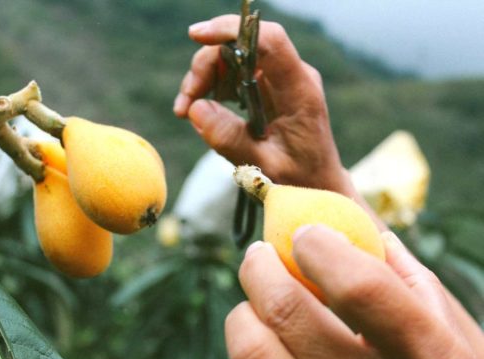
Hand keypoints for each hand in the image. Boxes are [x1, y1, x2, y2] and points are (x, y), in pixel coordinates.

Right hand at [174, 15, 347, 192]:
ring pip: (232, 58)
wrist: (317, 185)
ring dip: (204, 79)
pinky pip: (233, 74)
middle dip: (205, 67)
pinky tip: (201, 111)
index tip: (197, 36)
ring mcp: (278, 81)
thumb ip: (231, 140)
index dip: (232, 31)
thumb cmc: (300, 179)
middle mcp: (290, 77)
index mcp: (299, 91)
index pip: (269, 41)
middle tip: (184, 104)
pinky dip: (211, 87)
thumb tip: (196, 109)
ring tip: (185, 111)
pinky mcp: (266, 88)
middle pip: (241, 48)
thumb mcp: (264, 168)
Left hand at [208, 225, 483, 358]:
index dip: (320, 246)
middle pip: (284, 309)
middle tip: (259, 256)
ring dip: (245, 316)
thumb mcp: (458, 354)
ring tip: (259, 314)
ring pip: (249, 348)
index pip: (359, 287)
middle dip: (259, 265)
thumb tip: (369, 235)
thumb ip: (415, 290)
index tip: (305, 235)